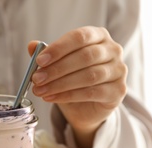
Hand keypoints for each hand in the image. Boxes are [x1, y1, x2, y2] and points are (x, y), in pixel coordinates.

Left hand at [29, 26, 127, 147]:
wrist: (86, 107)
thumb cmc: (73, 80)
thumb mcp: (58, 65)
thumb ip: (47, 55)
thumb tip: (32, 46)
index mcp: (99, 36)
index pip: (80, 37)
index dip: (59, 48)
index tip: (39, 61)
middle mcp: (113, 50)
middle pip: (85, 57)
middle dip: (57, 69)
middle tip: (37, 79)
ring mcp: (118, 71)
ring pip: (89, 76)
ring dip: (60, 84)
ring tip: (41, 91)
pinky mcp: (118, 91)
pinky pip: (92, 93)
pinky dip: (68, 96)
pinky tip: (52, 98)